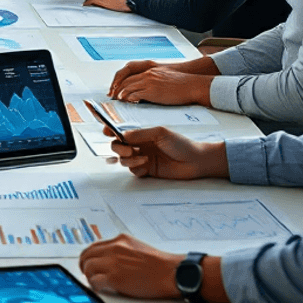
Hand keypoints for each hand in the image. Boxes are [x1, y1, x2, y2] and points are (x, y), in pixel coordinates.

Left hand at [79, 235, 181, 299]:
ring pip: (88, 267)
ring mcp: (113, 263)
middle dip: (85, 265)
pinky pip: (94, 281)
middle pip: (87, 255)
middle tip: (87, 274)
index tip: (89, 263)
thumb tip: (111, 258)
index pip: (95, 246)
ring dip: (89, 276)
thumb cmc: (160, 264)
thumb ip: (123, 250)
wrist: (172, 272)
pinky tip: (100, 288)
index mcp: (120, 240)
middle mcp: (114, 248)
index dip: (90, 256)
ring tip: (95, 282)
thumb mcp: (138, 248)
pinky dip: (94, 286)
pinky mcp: (115, 278)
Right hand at [105, 125, 228, 179]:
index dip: (111, 131)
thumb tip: (122, 136)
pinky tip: (145, 164)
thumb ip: (139, 134)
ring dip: (128, 159)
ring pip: (124, 160)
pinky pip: (133, 170)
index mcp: (142, 135)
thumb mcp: (159, 133)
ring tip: (141, 158)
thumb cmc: (181, 144)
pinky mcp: (147, 171)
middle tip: (128, 150)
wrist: (195, 161)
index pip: (121, 132)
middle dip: (118, 148)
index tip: (107, 131)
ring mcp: (143, 158)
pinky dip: (135, 167)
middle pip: (118, 147)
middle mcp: (140, 146)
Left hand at [109, 64, 213, 106]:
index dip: (122, 83)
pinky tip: (126, 102)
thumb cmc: (182, 84)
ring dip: (121, 94)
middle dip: (117, 89)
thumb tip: (148, 91)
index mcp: (150, 71)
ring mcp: (149, 82)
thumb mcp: (165, 78)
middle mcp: (147, 75)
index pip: (130, 76)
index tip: (117, 90)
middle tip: (112, 97)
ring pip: (128, 87)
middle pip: (126, 81)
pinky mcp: (152, 90)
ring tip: (117, 100)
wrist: (192, 85)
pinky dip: (128, 98)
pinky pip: (135, 94)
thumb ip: (155, 81)